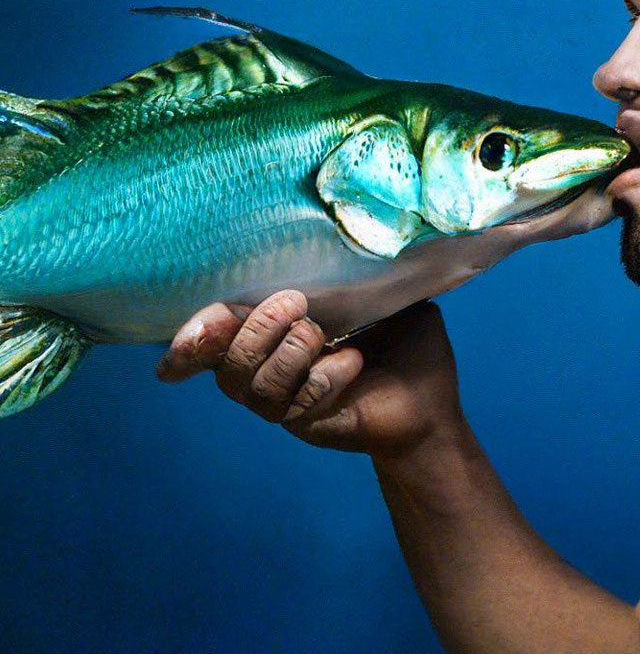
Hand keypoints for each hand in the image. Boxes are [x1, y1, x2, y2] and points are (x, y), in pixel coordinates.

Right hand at [156, 291, 461, 456]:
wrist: (432, 397)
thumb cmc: (402, 341)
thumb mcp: (379, 293)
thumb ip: (352, 268)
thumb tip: (343, 227)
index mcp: (277, 337)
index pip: (219, 338)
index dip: (196, 335)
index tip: (193, 329)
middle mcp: (272, 372)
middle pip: (227, 365)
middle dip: (255, 328)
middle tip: (296, 301)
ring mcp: (289, 403)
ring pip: (253, 390)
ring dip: (285, 356)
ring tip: (320, 334)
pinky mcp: (312, 426)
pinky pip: (295, 408)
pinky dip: (321, 381)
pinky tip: (352, 362)